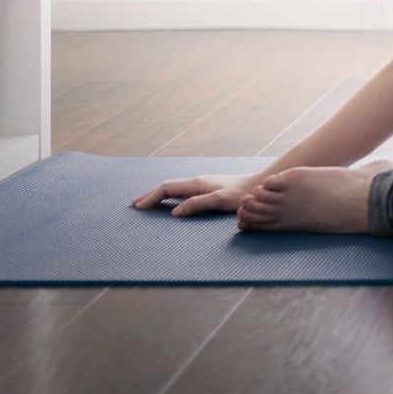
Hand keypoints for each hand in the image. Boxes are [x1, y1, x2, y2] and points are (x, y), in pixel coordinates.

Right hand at [129, 171, 262, 217]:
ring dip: (158, 195)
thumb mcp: (219, 201)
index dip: (151, 197)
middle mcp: (196, 181)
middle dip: (150, 194)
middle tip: (134, 204)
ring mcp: (201, 184)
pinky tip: (169, 203)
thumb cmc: (240, 195)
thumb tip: (174, 212)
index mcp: (196, 183)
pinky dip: (169, 197)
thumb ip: (197, 204)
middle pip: (167, 186)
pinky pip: (181, 192)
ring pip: (174, 188)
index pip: (167, 188)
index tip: (138, 206)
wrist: (257, 187)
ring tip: (146, 203)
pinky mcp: (207, 188)